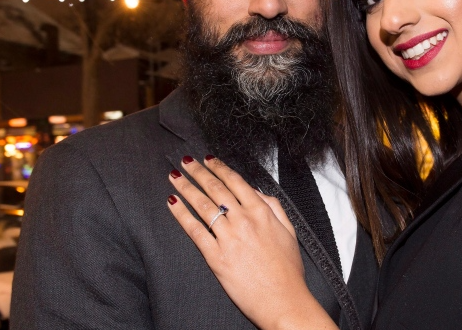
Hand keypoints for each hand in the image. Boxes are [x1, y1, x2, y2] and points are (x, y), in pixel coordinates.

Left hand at [167, 155, 336, 329]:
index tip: (208, 159)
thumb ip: (273, 206)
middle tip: (185, 161)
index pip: (235, 181)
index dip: (218, 167)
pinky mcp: (216, 257)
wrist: (284, 301)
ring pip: (202, 205)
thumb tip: (256, 191)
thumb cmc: (288, 271)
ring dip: (186, 187)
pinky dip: (182, 215)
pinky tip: (173, 204)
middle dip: (198, 172)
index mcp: (262, 212)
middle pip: (215, 188)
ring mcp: (229, 238)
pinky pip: (195, 230)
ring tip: (175, 177)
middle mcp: (244, 221)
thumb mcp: (289, 231)